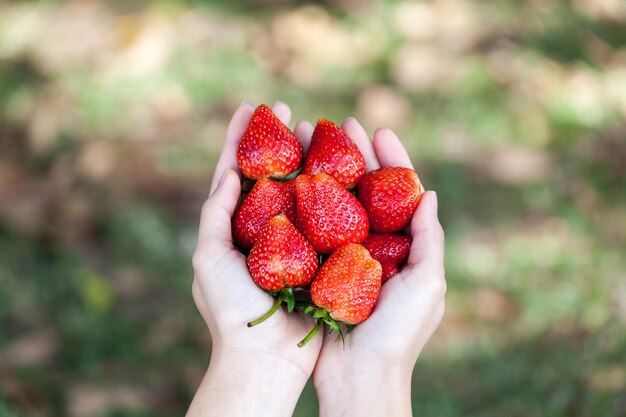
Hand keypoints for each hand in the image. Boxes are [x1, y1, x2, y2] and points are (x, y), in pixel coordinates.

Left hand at [187, 102, 322, 416]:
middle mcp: (265, 228)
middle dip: (280, 140)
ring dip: (309, 157)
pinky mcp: (320, 254)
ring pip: (302, 189)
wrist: (265, 358)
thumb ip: (215, 213)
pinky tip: (343, 168)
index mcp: (234, 226)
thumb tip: (226, 173)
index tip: (251, 107)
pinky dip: (334, 192)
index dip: (241, 138)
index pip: (234, 172)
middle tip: (292, 111)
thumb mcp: (209, 256)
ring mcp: (294, 240)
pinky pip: (328, 217)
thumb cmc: (230, 309)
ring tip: (318, 128)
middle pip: (273, 173)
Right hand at [303, 118, 446, 416]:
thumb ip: (430, 239)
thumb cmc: (399, 334)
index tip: (379, 129)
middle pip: (365, 189)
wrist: (359, 378)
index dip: (392, 159)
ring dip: (325, 170)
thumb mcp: (427, 285)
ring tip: (310, 140)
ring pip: (336, 203)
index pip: (401, 192)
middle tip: (338, 123)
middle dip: (354, 155)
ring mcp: (345, 255)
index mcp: (405, 246)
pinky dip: (304, 203)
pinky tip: (292, 180)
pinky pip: (312, 229)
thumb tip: (429, 193)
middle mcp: (375, 245)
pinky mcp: (320, 268)